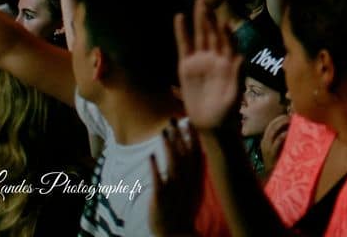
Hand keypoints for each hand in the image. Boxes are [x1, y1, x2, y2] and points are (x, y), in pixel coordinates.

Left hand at [149, 120, 203, 236]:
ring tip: (164, 132)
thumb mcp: (194, 190)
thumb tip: (194, 154)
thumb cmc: (183, 211)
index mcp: (195, 179)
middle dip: (179, 137)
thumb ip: (194, 172)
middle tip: (173, 120)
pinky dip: (155, 168)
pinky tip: (151, 156)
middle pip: (185, 155)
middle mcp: (187, 182)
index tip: (189, 121)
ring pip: (173, 165)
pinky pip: (158, 181)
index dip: (193, 138)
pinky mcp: (161, 199)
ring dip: (169, 147)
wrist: (176, 234)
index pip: (196, 155)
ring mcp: (175, 190)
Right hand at [175, 0, 241, 129]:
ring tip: (197, 2)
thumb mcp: (235, 93)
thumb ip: (238, 75)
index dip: (226, 30)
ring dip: (199, 19)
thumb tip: (241, 57)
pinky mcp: (187, 66)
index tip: (224, 18)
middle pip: (213, 33)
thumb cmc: (227, 109)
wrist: (211, 123)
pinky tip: (179, 18)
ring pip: (200, 35)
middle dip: (210, 17)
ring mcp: (201, 60)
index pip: (228, 41)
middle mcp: (215, 56)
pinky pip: (184, 46)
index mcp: (229, 61)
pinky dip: (182, 32)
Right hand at [261, 114, 289, 176]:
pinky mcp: (271, 154)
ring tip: (291, 122)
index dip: (280, 119)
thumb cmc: (279, 161)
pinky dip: (282, 135)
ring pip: (272, 131)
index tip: (290, 115)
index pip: (271, 124)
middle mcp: (264, 142)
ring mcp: (267, 148)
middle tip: (292, 117)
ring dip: (282, 124)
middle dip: (282, 119)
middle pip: (272, 125)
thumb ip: (283, 138)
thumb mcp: (280, 148)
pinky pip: (276, 141)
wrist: (274, 176)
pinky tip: (288, 133)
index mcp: (265, 140)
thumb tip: (293, 126)